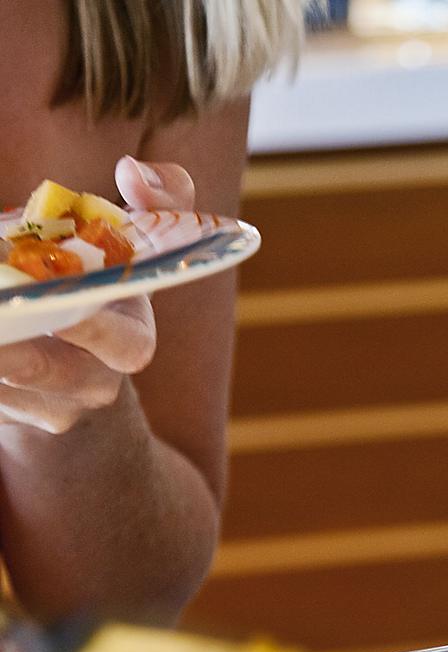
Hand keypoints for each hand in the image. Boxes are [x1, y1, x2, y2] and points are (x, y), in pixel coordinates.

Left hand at [0, 158, 193, 433]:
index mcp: (131, 341)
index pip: (127, 346)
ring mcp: (46, 406)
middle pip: (53, 375)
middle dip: (18, 357)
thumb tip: (134, 171)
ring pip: (7, 389)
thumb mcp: (137, 244)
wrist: (67, 356)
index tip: (66, 312)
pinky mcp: (7, 413)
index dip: (98, 331)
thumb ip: (162, 201)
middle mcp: (94, 382)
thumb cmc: (102, 283)